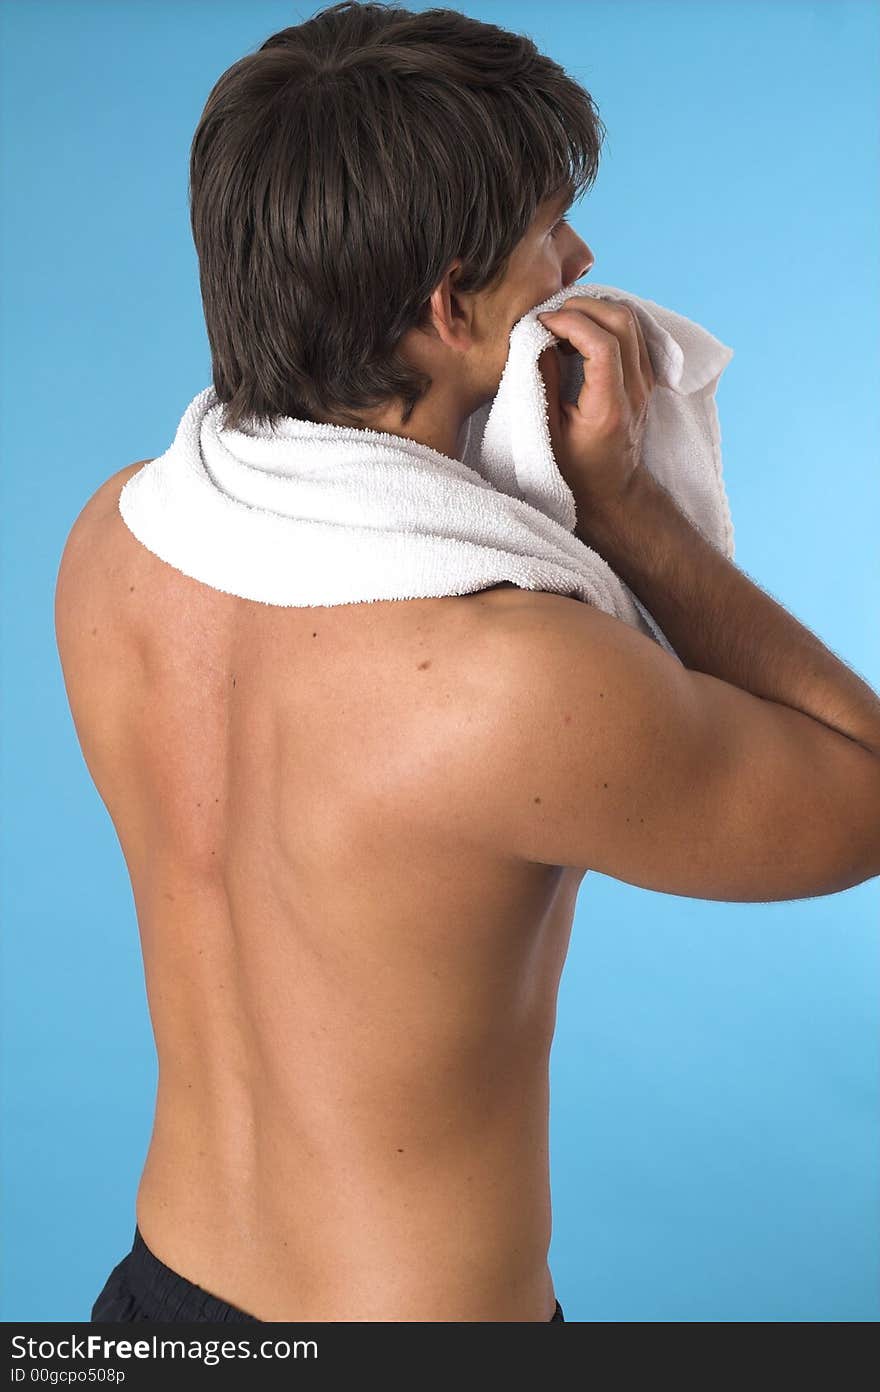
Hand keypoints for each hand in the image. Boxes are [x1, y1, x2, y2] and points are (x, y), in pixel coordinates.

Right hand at [537, 296, 655, 513]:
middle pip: (622, 321)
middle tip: (552, 317)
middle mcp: (634, 389)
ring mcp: (644, 381)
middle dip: (583, 306)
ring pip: (630, 320)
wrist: (611, 490)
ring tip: (564, 323)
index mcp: (609, 406)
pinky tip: (581, 333)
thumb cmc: (574, 469)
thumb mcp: (547, 431)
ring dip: (595, 310)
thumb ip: (543, 381)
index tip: (542, 323)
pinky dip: (606, 321)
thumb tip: (536, 337)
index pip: (603, 343)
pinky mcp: (644, 377)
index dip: (570, 322)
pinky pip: (632, 332)